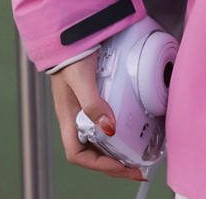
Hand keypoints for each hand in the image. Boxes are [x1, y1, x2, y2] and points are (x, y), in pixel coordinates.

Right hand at [48, 53, 144, 180]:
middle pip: (91, 154)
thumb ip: (93, 103)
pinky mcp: (94, 100)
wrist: (70, 35)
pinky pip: (104, 125)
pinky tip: (131, 133)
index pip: (77, 155)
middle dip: (113, 166)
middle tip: (137, 170)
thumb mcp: (82, 79)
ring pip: (98, 142)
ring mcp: (84, 111)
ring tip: (137, 158)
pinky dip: (117, 135)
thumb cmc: (71, 55)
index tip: (122, 166)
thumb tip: (110, 128)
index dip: (99, 165)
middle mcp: (75, 118)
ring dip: (116, 153)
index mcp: (69, 118)